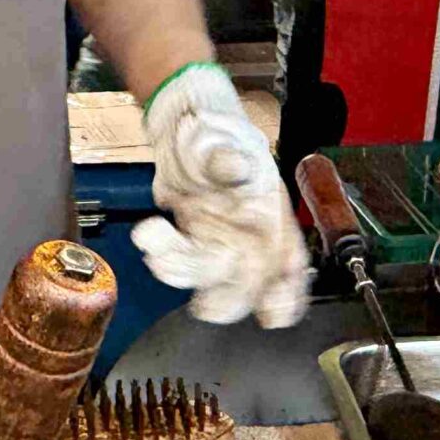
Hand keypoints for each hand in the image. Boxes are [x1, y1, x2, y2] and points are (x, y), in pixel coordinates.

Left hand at [130, 64, 308, 328]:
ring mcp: (218, 242)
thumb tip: (232, 167)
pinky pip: (177, 262)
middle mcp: (249, 238)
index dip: (289, 295)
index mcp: (272, 216)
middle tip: (203, 301)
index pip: (291, 265)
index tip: (274, 313)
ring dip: (180, 272)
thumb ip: (227, 158)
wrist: (185, 126)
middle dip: (225, 298)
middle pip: (247, 284)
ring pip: (206, 276)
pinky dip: (161, 256)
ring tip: (157, 251)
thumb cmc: (217, 130)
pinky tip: (149, 237)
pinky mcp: (188, 241)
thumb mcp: (223, 138)